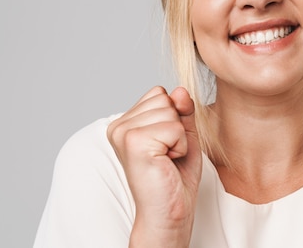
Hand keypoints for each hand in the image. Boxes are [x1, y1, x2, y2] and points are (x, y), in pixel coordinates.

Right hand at [107, 86, 201, 247]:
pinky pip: (174, 127)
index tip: (166, 145)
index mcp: (125, 122)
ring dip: (179, 137)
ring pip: (171, 111)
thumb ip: (182, 110)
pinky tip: (166, 163)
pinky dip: (180, 146)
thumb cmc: (175, 177)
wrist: (169, 212)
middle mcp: (118, 125)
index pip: (159, 93)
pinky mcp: (134, 142)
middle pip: (165, 98)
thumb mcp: (183, 135)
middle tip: (167, 155)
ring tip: (166, 159)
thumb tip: (180, 90)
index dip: (173, 117)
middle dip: (176, 126)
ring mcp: (123, 132)